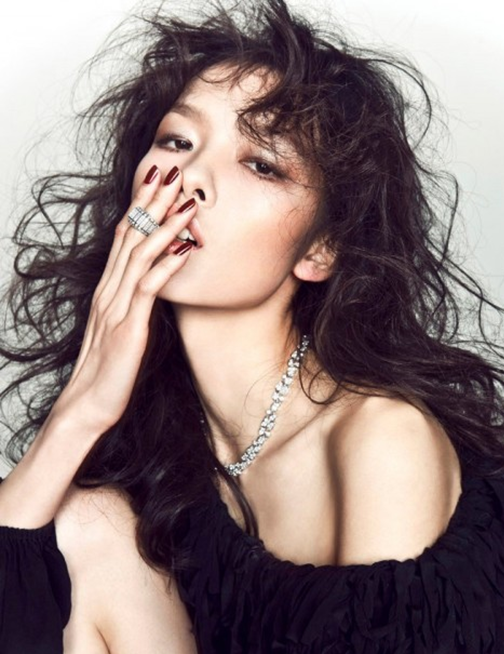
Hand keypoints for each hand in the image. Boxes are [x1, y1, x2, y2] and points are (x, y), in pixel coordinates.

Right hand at [53, 166, 196, 432]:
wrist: (87, 405)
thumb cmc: (107, 369)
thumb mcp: (122, 327)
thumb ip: (133, 303)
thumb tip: (154, 281)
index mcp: (108, 290)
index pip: (125, 238)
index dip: (141, 206)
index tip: (158, 180)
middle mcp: (109, 292)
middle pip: (131, 236)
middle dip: (151, 202)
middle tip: (171, 170)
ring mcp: (117, 308)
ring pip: (140, 256)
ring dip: (164, 226)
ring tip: (187, 201)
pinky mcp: (128, 328)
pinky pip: (147, 289)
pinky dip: (166, 265)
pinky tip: (184, 248)